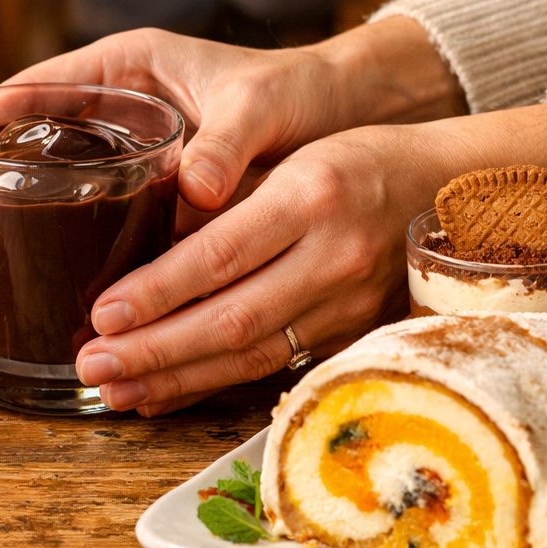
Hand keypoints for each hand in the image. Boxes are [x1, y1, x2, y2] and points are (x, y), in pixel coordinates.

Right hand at [0, 18, 465, 311]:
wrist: (342, 118)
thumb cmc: (299, 92)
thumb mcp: (264, 105)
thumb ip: (232, 138)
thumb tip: (201, 190)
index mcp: (127, 65)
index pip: (36, 87)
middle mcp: (111, 106)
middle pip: (17, 152)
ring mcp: (121, 154)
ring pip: (36, 194)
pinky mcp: (139, 195)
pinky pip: (77, 224)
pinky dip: (39, 257)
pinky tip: (8, 295)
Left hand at [73, 102, 546, 414]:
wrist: (454, 189)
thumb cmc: (361, 159)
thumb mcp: (294, 155)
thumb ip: (229, 200)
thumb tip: (146, 250)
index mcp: (312, 195)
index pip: (220, 255)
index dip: (157, 292)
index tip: (102, 313)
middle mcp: (334, 255)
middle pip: (230, 318)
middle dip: (152, 349)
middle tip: (91, 364)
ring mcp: (350, 303)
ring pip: (251, 354)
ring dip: (176, 378)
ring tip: (114, 389)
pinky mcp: (354, 332)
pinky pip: (275, 366)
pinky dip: (215, 383)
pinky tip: (167, 392)